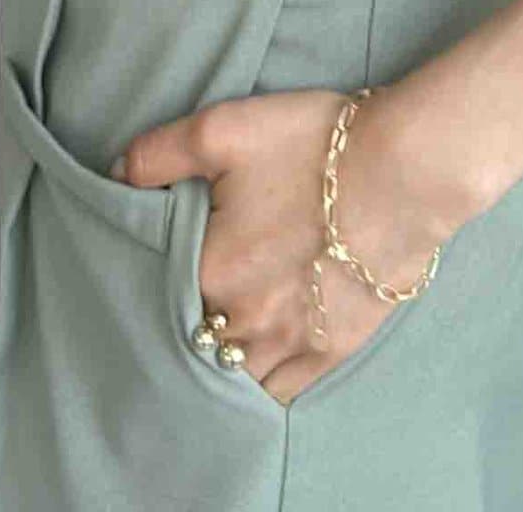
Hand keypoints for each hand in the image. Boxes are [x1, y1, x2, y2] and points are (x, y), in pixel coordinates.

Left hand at [112, 84, 481, 405]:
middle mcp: (244, 319)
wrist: (406, 172)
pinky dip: (261, 384)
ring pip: (233, 373)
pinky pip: (280, 392)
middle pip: (193, 337)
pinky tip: (254, 368)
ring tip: (217, 333)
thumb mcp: (225, 129)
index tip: (160, 259)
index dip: (152, 277)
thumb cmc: (315, 146)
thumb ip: (159, 154)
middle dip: (185, 320)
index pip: (156, 290)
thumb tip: (115, 175)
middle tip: (188, 295)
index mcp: (210, 270)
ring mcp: (290, 343)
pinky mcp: (331, 351)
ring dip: (219, 357)